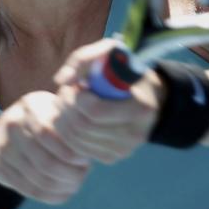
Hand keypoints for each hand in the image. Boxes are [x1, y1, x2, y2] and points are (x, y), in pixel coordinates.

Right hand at [0, 91, 92, 205]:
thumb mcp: (55, 111)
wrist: (3, 130)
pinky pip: (29, 190)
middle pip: (46, 163)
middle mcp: (12, 125)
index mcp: (31, 107)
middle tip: (83, 174)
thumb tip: (90, 149)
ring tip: (75, 183)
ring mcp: (2, 147)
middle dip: (70, 174)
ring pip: (39, 180)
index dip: (72, 153)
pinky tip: (63, 191)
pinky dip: (51, 195)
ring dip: (62, 186)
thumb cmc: (43, 119)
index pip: (51, 136)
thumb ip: (71, 125)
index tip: (85, 159)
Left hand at [51, 38, 164, 165]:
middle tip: (65, 92)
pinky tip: (72, 117)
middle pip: (82, 127)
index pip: (95, 111)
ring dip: (63, 119)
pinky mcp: (112, 157)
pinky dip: (67, 134)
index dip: (76, 97)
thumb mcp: (110, 52)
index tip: (76, 85)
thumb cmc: (125, 70)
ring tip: (66, 103)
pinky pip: (79, 150)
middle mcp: (135, 134)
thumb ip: (82, 59)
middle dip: (65, 107)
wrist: (146, 96)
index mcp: (140, 108)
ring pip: (76, 141)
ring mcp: (124, 149)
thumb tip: (62, 80)